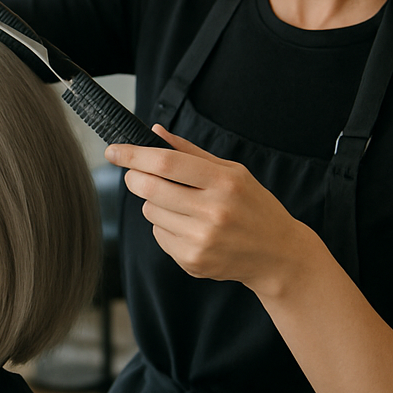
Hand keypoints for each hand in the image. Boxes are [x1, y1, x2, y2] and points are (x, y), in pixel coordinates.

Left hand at [105, 125, 317, 296]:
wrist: (277, 254)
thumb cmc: (253, 206)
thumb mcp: (232, 171)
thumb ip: (190, 152)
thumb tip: (154, 132)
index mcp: (224, 182)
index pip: (167, 163)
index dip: (134, 154)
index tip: (114, 150)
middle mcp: (213, 212)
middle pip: (150, 188)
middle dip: (134, 177)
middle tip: (136, 174)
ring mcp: (202, 240)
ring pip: (150, 212)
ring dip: (154, 203)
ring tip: (181, 205)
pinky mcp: (193, 261)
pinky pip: (158, 235)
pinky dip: (164, 227)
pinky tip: (189, 227)